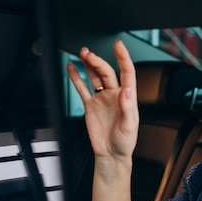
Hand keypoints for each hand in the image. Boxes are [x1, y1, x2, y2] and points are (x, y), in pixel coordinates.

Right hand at [67, 40, 138, 162]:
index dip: (123, 57)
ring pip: (95, 76)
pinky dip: (76, 77)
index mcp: (127, 98)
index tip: (119, 45)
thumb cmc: (125, 143)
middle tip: (89, 54)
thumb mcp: (130, 126)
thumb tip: (127, 91)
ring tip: (82, 53)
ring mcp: (102, 99)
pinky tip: (72, 67)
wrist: (111, 155)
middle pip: (107, 72)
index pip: (127, 72)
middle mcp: (115, 95)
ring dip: (89, 64)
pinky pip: (82, 88)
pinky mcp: (90, 105)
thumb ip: (127, 108)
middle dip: (98, 61)